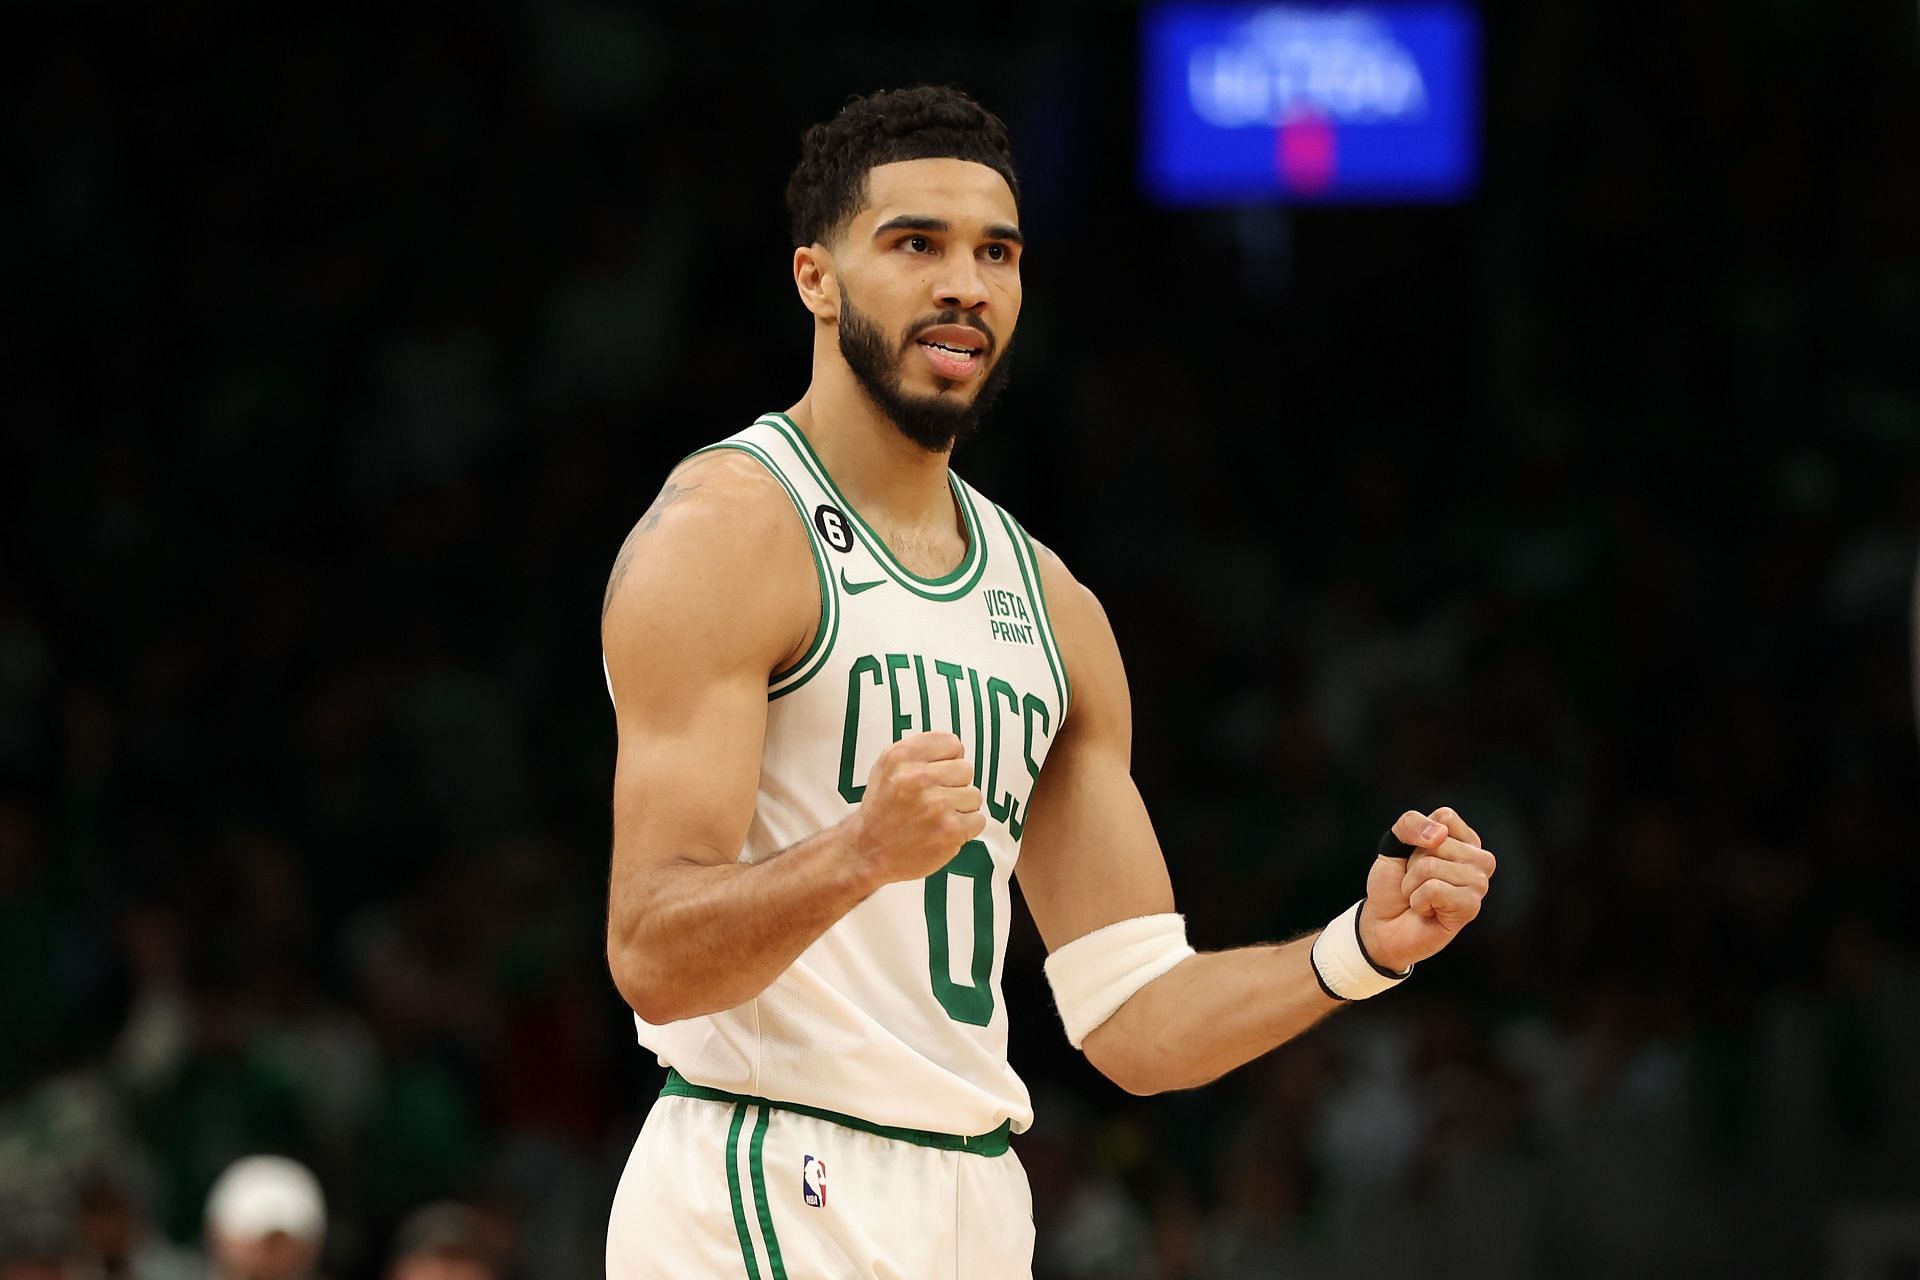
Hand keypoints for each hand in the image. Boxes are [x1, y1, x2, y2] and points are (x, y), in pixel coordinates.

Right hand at [845, 732, 985, 887]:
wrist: (868, 851)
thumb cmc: (882, 809)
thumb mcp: (887, 766)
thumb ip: (920, 751)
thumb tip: (957, 749)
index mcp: (901, 756)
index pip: (952, 743)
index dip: (948, 760)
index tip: (937, 773)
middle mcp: (917, 778)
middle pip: (966, 769)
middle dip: (954, 785)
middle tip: (934, 799)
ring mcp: (936, 805)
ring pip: (974, 795)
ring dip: (960, 808)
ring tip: (937, 816)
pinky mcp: (950, 831)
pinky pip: (978, 820)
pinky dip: (966, 828)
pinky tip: (943, 830)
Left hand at [1358, 807, 1494, 973]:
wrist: (1382, 925)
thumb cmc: (1393, 884)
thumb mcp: (1394, 844)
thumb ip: (1411, 824)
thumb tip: (1440, 834)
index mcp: (1466, 840)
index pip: (1445, 817)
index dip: (1417, 837)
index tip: (1415, 857)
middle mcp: (1480, 860)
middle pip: (1437, 842)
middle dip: (1413, 863)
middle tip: (1417, 882)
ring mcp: (1479, 884)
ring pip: (1431, 866)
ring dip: (1412, 884)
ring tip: (1420, 897)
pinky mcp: (1471, 907)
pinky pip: (1434, 889)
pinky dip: (1417, 900)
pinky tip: (1427, 911)